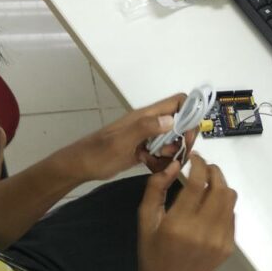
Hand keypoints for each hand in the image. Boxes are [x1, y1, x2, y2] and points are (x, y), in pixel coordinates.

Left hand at [57, 94, 198, 183]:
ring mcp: (148, 137)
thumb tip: (172, 119)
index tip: (189, 134)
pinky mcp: (145, 150)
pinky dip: (162, 161)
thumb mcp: (122, 141)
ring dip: (174, 153)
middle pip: (181, 123)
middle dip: (184, 139)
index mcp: (147, 116)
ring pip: (173, 140)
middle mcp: (151, 123)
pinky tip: (151, 167)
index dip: (191, 113)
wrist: (81, 166)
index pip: (178, 102)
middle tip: (178, 155)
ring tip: (161, 163)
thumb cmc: (99, 153)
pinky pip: (163, 153)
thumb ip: (146, 128)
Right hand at [137, 154, 236, 270]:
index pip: (198, 183)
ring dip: (221, 185)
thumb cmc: (152, 252)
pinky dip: (223, 204)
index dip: (199, 164)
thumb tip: (174, 165)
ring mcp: (219, 240)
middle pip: (220, 188)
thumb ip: (155, 188)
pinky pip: (231, 215)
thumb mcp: (145, 220)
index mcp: (178, 225)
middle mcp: (202, 232)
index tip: (194, 157)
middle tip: (204, 167)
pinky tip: (209, 207)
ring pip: (230, 200)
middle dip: (214, 171)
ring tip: (208, 183)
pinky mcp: (228, 247)